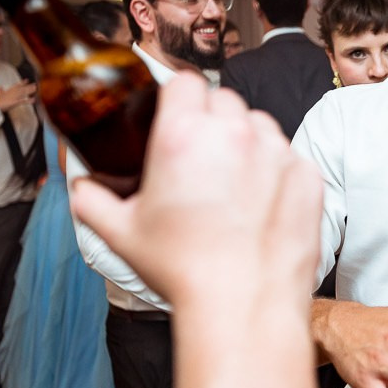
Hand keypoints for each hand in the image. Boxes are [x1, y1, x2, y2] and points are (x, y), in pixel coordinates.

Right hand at [0, 79, 37, 110]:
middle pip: (22, 88)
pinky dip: (28, 101)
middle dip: (28, 86)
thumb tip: (0, 87)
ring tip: (35, 89)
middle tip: (35, 84)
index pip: (17, 85)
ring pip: (23, 93)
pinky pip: (23, 101)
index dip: (22, 83)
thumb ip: (0, 90)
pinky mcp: (15, 102)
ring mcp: (14, 97)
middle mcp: (13, 93)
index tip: (27, 80)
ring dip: (30, 91)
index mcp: (9, 91)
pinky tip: (33, 99)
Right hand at [68, 74, 319, 308]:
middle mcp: (234, 134)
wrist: (243, 305)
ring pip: (260, 125)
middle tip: (200, 159)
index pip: (184, 82)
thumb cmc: (183, 271)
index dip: (178, 97)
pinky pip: (289, 157)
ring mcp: (276, 153)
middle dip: (211, 121)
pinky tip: (259, 205)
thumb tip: (81, 189)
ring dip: (246, 142)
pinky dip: (276, 172)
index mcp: (183, 136)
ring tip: (231, 184)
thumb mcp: (121, 234)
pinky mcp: (307, 176)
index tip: (176, 116)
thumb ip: (92, 200)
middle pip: (224, 101)